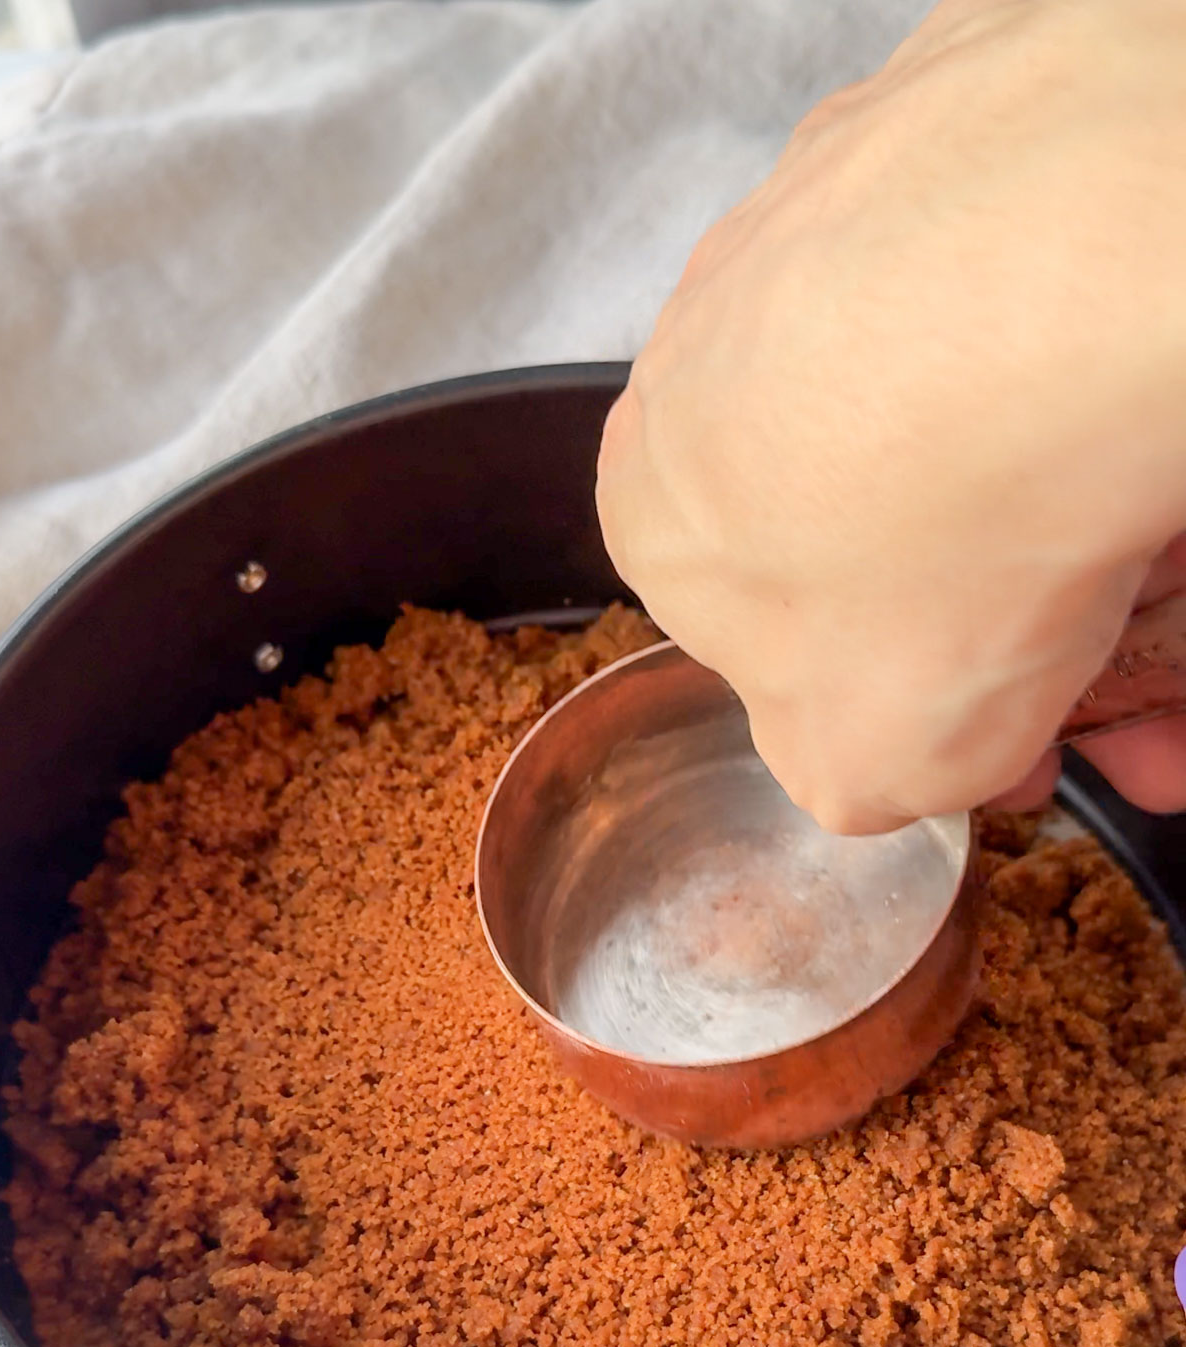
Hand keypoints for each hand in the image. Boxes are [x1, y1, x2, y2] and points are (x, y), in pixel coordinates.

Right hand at [596, 0, 1185, 832]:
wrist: (1053, 289)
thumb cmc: (922, 529)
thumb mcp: (863, 768)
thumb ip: (841, 779)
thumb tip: (872, 761)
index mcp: (652, 510)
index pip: (776, 621)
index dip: (903, 682)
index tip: (1004, 711)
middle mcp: (703, 355)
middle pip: (874, 514)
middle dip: (999, 606)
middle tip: (1106, 649)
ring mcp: (810, 226)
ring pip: (948, 402)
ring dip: (1053, 498)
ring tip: (1158, 546)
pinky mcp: (931, 127)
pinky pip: (1011, 284)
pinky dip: (1075, 372)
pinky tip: (1137, 417)